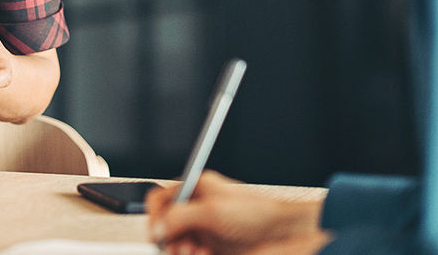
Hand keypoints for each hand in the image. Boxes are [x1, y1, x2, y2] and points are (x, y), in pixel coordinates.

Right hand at [145, 171, 328, 254]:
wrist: (283, 234)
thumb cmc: (255, 212)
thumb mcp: (212, 211)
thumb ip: (180, 217)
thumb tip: (156, 227)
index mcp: (194, 189)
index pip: (160, 199)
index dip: (154, 215)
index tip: (156, 233)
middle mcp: (196, 208)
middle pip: (165, 225)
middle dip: (168, 238)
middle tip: (178, 248)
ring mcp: (203, 229)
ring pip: (176, 243)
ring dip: (180, 250)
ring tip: (193, 252)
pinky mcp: (211, 247)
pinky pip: (190, 254)